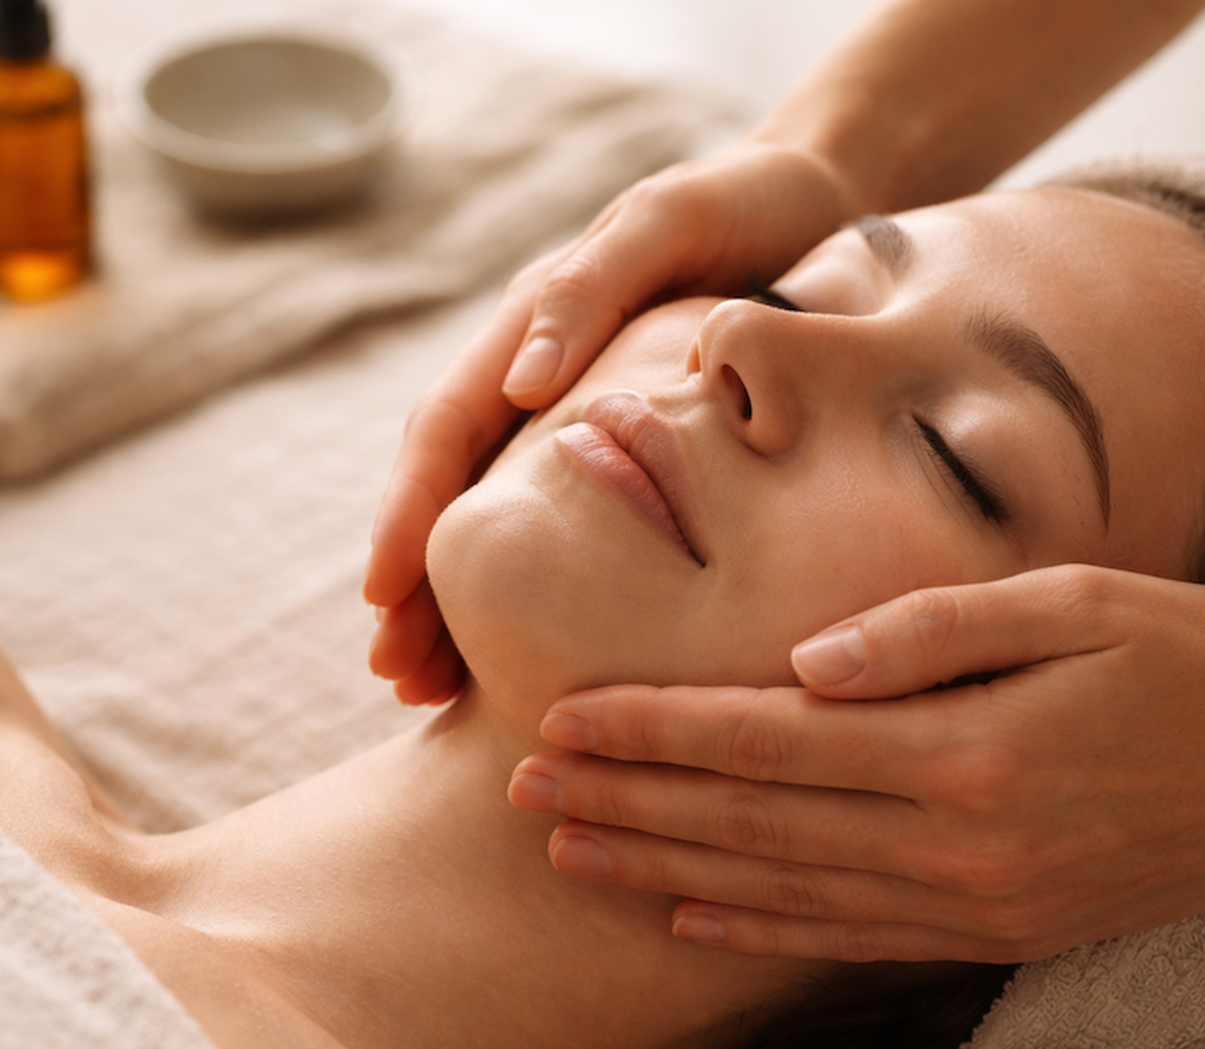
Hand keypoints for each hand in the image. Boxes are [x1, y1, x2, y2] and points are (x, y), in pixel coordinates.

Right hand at [364, 143, 856, 700]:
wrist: (821, 197)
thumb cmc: (745, 203)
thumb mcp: (666, 223)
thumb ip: (590, 290)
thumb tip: (518, 382)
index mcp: (532, 328)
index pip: (446, 430)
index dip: (408, 514)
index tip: (383, 599)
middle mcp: (540, 377)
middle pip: (456, 493)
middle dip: (418, 587)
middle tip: (400, 681)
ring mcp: (582, 416)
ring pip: (505, 521)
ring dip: (463, 606)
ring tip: (439, 695)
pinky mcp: (637, 447)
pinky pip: (575, 525)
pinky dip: (544, 590)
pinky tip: (540, 654)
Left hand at [507, 565, 1204, 962]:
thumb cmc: (1192, 654)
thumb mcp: (1076, 600)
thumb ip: (934, 629)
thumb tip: (807, 661)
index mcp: (967, 748)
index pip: (765, 739)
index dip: (654, 731)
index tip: (560, 719)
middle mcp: (959, 843)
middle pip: (751, 822)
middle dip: (626, 804)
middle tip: (521, 788)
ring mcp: (980, 903)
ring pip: (784, 891)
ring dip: (667, 870)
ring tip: (571, 851)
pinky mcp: (1003, 931)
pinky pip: (852, 939)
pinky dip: (762, 930)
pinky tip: (693, 914)